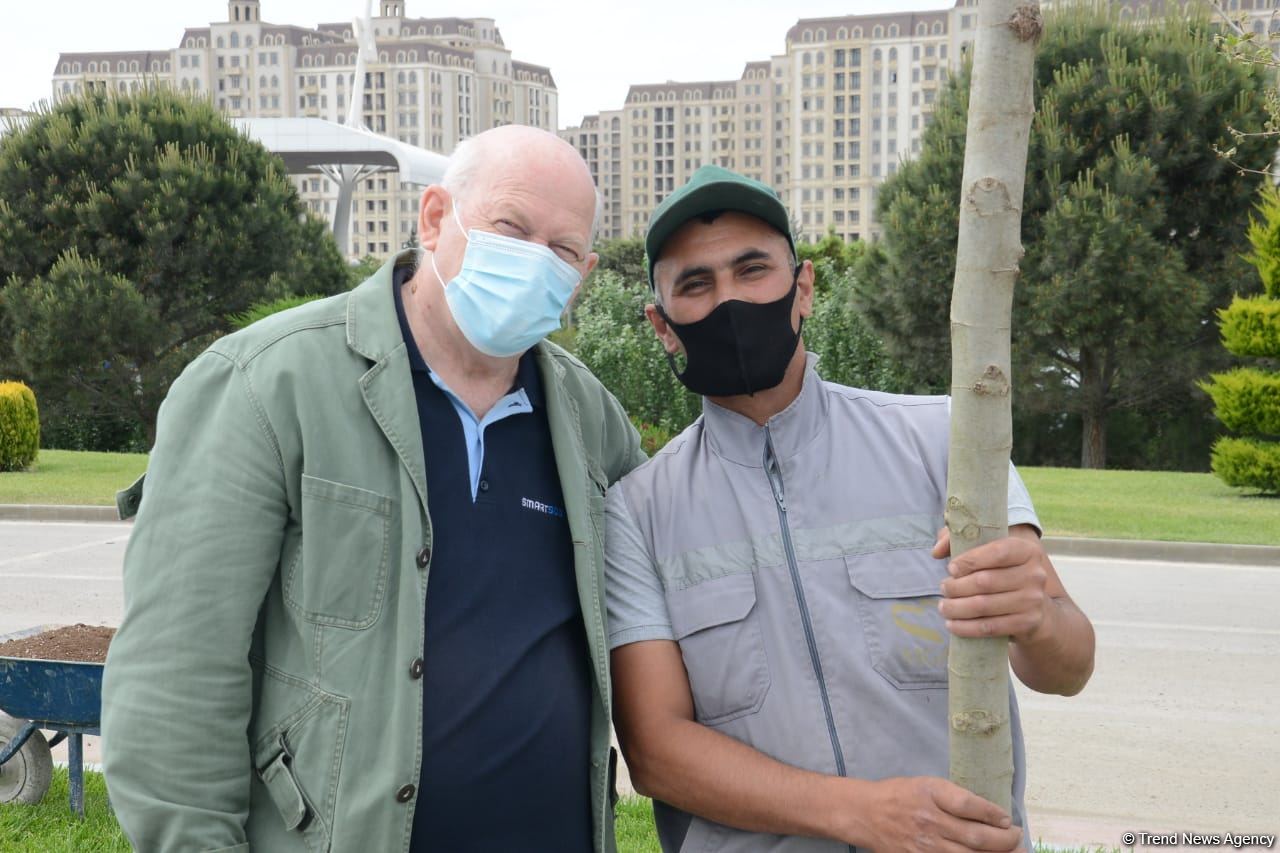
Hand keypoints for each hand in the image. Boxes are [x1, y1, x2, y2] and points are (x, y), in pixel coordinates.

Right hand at [857, 776, 1022, 851]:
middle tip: (1017, 838)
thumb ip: (955, 797)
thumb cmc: (899, 795)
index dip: (994, 813)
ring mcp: (926, 846)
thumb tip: (991, 814)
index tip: (1007, 819)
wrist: (866, 814)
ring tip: (1012, 852)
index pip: (970, 805)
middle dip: (1005, 840)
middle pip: (977, 836)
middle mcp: (930, 821)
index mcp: (930, 794)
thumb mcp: (926, 784)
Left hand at [932, 527, 1050, 643]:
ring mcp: (1033, 600)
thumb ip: (957, 540)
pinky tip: (952, 624)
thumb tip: (936, 551)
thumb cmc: (1002, 572)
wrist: (1033, 607)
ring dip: (956, 608)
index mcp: (1026, 550)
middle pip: (985, 581)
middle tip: (944, 588)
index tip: (951, 568)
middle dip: (956, 586)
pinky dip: (966, 627)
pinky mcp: (1027, 623)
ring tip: (944, 607)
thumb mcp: (985, 549)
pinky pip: (990, 627)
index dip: (970, 560)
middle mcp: (1035, 574)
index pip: (997, 552)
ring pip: (984, 605)